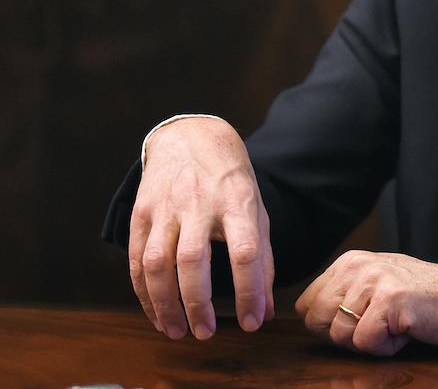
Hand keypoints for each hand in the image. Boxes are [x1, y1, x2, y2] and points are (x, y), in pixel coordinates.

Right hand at [128, 118, 274, 339]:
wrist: (191, 138)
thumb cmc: (230, 183)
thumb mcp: (256, 212)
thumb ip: (263, 261)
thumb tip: (266, 310)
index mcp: (237, 202)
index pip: (246, 251)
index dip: (249, 291)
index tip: (251, 322)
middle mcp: (200, 203)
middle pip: (194, 259)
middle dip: (198, 303)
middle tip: (205, 333)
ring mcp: (166, 207)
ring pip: (158, 262)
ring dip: (164, 304)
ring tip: (177, 331)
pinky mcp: (141, 212)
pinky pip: (138, 259)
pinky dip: (144, 293)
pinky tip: (156, 313)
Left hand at [295, 251, 437, 356]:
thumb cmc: (425, 299)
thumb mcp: (377, 285)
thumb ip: (345, 294)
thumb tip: (308, 316)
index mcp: (350, 261)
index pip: (307, 305)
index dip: (329, 325)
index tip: (361, 322)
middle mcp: (358, 265)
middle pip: (317, 322)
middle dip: (346, 335)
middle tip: (380, 326)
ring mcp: (374, 281)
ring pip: (340, 335)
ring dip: (370, 341)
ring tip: (397, 324)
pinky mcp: (390, 300)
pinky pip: (365, 343)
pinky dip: (386, 347)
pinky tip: (406, 330)